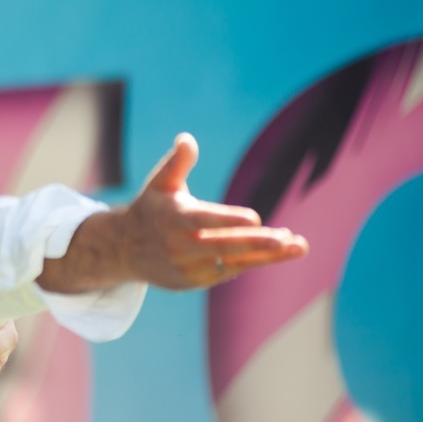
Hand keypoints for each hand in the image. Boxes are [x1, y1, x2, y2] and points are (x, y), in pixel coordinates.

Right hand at [119, 133, 308, 288]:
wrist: (124, 249)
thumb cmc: (151, 209)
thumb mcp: (159, 183)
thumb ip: (176, 162)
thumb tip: (187, 139)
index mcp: (172, 219)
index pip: (204, 221)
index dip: (228, 220)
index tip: (255, 218)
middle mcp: (179, 247)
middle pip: (223, 246)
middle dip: (257, 243)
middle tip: (286, 239)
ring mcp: (186, 268)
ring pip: (233, 263)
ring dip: (267, 255)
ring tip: (298, 246)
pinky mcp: (192, 282)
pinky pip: (228, 272)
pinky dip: (252, 262)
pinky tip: (277, 251)